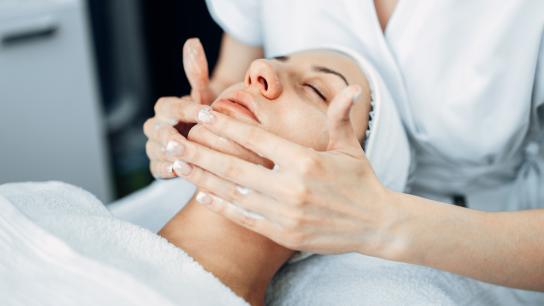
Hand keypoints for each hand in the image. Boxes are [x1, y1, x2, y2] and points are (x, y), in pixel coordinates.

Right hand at [144, 38, 216, 177]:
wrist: (209, 140)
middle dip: (171, 135)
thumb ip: (197, 73)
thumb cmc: (206, 116)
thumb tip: (192, 41)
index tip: (207, 112)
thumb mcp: (205, 96)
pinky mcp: (158, 166)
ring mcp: (155, 147)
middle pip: (156, 130)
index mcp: (165, 108)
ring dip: (168, 154)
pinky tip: (180, 170)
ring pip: (155, 150)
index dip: (188, 110)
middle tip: (187, 140)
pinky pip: (157, 169)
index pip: (171, 106)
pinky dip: (167, 170)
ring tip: (184, 157)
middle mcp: (156, 126)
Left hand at [159, 86, 402, 255]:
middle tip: (170, 140)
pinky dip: (221, 206)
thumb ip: (339, 117)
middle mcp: (292, 187)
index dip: (226, 125)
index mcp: (306, 161)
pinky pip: (245, 218)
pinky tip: (201, 194)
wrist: (375, 224)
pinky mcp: (284, 234)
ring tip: (176, 164)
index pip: (256, 138)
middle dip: (198, 151)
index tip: (202, 114)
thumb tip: (352, 88)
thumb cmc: (360, 181)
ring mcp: (286, 213)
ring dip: (201, 177)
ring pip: (233, 193)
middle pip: (234, 165)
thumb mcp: (349, 147)